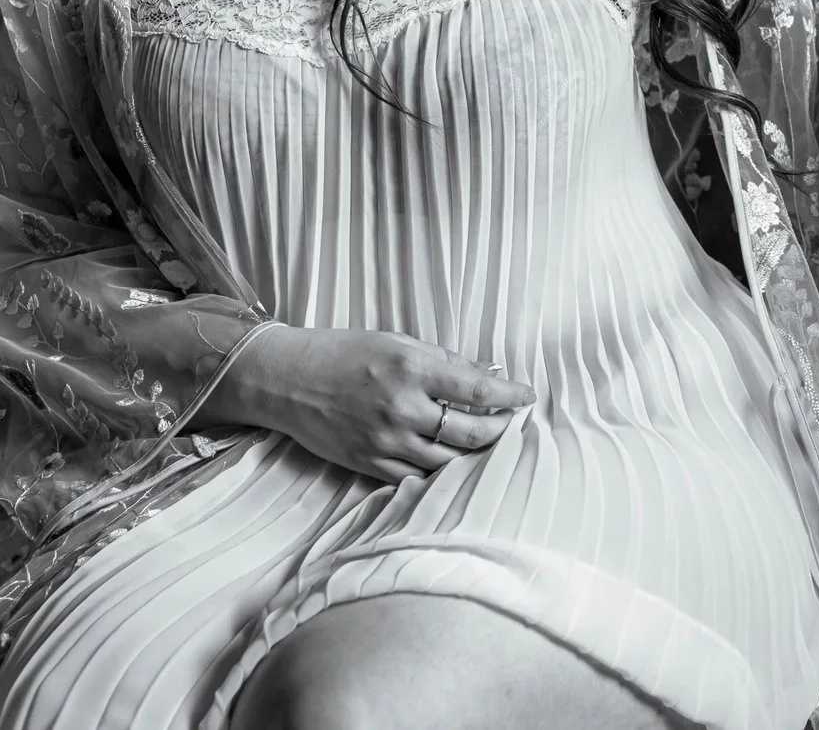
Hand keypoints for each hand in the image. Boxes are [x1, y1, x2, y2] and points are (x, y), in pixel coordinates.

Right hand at [203, 326, 536, 484]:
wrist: (289, 380)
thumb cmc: (346, 353)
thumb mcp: (399, 341)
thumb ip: (445, 360)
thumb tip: (490, 375)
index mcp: (411, 368)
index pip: (477, 389)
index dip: (511, 396)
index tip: (529, 396)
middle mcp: (401, 407)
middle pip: (471, 432)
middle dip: (500, 429)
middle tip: (512, 422)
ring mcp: (385, 440)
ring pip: (449, 460)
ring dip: (475, 453)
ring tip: (488, 442)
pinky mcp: (369, 463)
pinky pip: (417, 477)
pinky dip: (441, 470)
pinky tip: (453, 460)